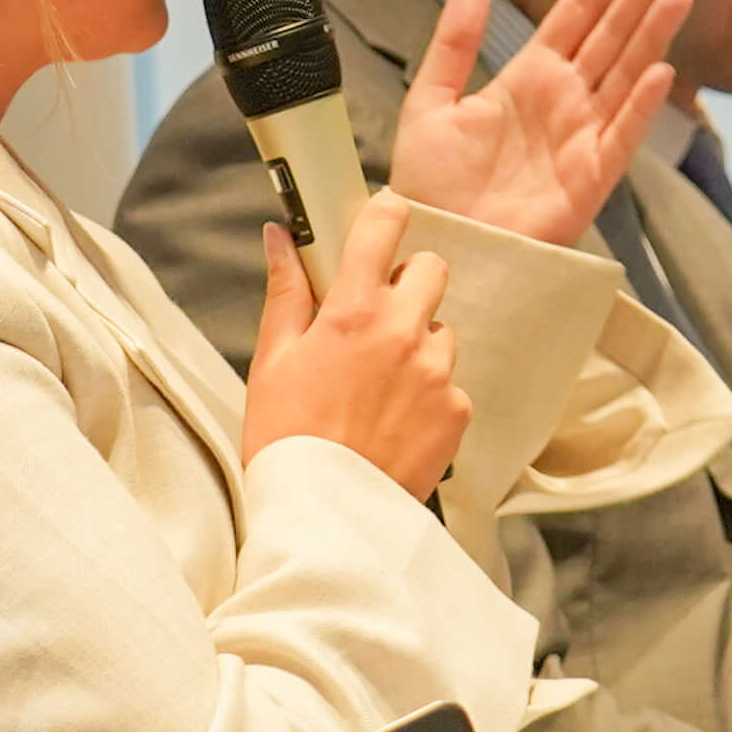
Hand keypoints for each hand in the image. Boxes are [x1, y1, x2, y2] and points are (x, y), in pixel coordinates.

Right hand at [240, 202, 463, 497]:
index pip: (384, 227)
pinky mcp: (457, 412)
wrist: (323, 517)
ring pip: (441, 329)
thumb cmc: (286, 439)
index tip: (380, 216)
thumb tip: (279, 238)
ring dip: (418, 341)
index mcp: (352, 313)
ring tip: (380, 383)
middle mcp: (403, 334)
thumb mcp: (273, 360)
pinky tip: (396, 419)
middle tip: (374, 313)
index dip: (384, 214)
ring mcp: (437, 374)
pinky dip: (430, 393)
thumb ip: (287, 291)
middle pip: (430, 268)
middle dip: (406, 281)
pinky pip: (451, 382)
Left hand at [392, 0, 694, 245]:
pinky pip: (621, 135)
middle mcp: (566, 98)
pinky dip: (641, 104)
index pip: (580, 7)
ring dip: (654, 32)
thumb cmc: (430, 185)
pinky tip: (662, 69)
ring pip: (627, 72)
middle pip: (615, 30)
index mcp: (531, 74)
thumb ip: (454, 44)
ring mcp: (583, 135)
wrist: (433, 243)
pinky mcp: (590, 178)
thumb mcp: (430, 102)